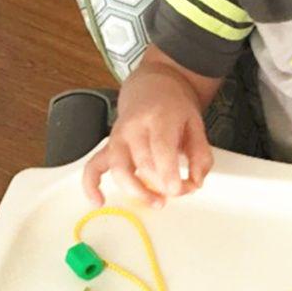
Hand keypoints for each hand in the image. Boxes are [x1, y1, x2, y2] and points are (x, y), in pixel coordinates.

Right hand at [83, 67, 213, 207]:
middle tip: (181, 191)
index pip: (160, 148)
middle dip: (163, 185)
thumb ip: (200, 155)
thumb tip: (196, 181)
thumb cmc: (174, 108)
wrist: (152, 88)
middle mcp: (134, 127)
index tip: (177, 190)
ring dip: (137, 191)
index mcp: (159, 118)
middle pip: (144, 163)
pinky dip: (91, 185)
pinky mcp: (109, 147)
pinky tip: (99, 201)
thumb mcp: (196, 125)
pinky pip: (93, 166)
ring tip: (156, 202)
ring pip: (119, 169)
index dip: (168, 173)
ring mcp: (118, 137)